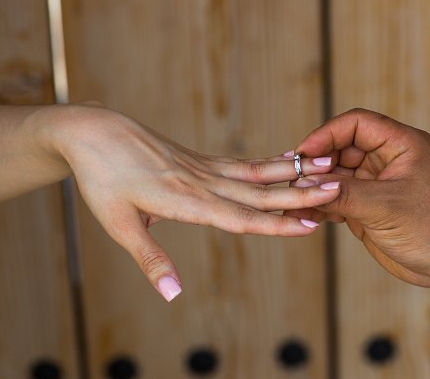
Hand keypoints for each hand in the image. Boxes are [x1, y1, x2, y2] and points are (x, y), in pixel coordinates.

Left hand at [35, 103, 340, 300]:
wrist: (93, 133)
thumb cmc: (102, 181)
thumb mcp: (119, 225)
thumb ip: (151, 260)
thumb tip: (175, 296)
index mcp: (185, 200)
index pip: (239, 217)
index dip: (276, 223)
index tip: (309, 223)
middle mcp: (202, 181)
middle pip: (258, 191)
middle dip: (300, 193)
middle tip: (337, 188)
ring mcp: (203, 166)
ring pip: (257, 172)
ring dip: (293, 172)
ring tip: (325, 166)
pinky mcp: (200, 159)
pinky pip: (243, 163)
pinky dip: (270, 163)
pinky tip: (288, 161)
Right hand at [286, 108, 429, 300]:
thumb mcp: (387, 208)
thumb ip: (344, 193)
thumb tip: (304, 182)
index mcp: (401, 145)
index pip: (356, 124)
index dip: (326, 134)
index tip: (303, 154)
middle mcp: (387, 159)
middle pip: (340, 148)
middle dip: (316, 164)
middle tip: (293, 181)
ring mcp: (377, 183)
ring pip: (336, 175)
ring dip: (315, 187)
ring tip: (292, 201)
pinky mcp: (369, 205)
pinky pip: (339, 197)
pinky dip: (322, 205)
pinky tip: (304, 215)